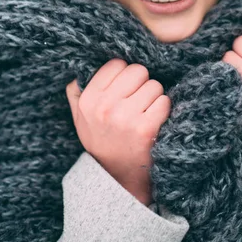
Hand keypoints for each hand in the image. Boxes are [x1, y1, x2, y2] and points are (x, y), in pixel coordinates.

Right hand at [66, 58, 170, 203]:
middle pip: (138, 70)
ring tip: (144, 112)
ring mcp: (126, 118)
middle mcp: (105, 107)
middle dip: (141, 83)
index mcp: (88, 100)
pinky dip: (163, 109)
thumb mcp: (80, 116)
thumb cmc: (101, 140)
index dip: (124, 74)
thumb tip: (83, 62)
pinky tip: (153, 121)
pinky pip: (164, 101)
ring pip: (154, 85)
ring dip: (153, 97)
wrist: (117, 179)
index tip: (124, 88)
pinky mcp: (146, 128)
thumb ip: (77, 89)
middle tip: (136, 100)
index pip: (116, 64)